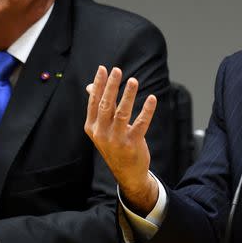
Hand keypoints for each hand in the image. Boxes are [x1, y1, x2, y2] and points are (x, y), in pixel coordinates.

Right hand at [84, 65, 158, 214]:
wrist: (127, 173)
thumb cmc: (114, 145)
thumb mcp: (102, 128)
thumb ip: (98, 108)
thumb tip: (90, 86)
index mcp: (92, 127)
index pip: (94, 102)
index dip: (98, 85)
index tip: (103, 69)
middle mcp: (102, 133)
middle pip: (106, 105)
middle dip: (111, 86)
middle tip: (117, 70)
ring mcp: (116, 140)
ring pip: (122, 114)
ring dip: (128, 96)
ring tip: (133, 81)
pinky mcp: (132, 144)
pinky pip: (140, 124)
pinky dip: (146, 110)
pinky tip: (152, 98)